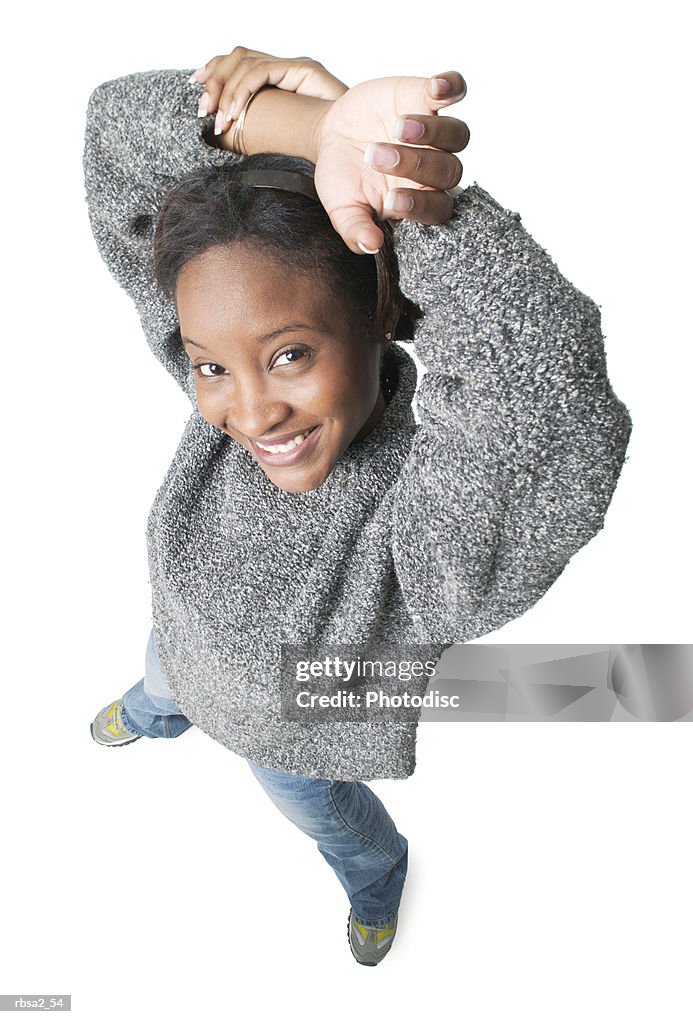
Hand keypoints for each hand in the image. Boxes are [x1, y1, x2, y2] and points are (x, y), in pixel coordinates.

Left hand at [190, 46, 348, 136]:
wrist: (351, 147)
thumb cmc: (322, 149)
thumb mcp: (280, 140)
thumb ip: (259, 133)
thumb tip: (225, 140)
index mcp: (278, 81)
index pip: (239, 63)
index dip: (215, 72)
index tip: (198, 91)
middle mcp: (285, 68)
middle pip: (237, 57)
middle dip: (214, 81)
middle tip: (202, 111)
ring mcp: (294, 66)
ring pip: (245, 62)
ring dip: (225, 91)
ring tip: (219, 121)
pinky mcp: (303, 69)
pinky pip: (261, 72)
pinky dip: (241, 91)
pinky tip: (233, 113)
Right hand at [313, 72, 468, 253]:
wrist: (332, 137)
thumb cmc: (343, 180)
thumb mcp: (342, 208)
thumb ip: (356, 229)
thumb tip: (370, 246)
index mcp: (420, 201)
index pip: (437, 209)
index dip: (420, 206)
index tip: (390, 201)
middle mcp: (435, 168)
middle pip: (448, 170)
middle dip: (414, 164)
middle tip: (375, 156)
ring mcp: (435, 132)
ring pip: (457, 134)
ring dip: (432, 131)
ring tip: (396, 127)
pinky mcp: (427, 97)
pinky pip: (454, 90)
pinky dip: (452, 86)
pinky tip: (437, 87)